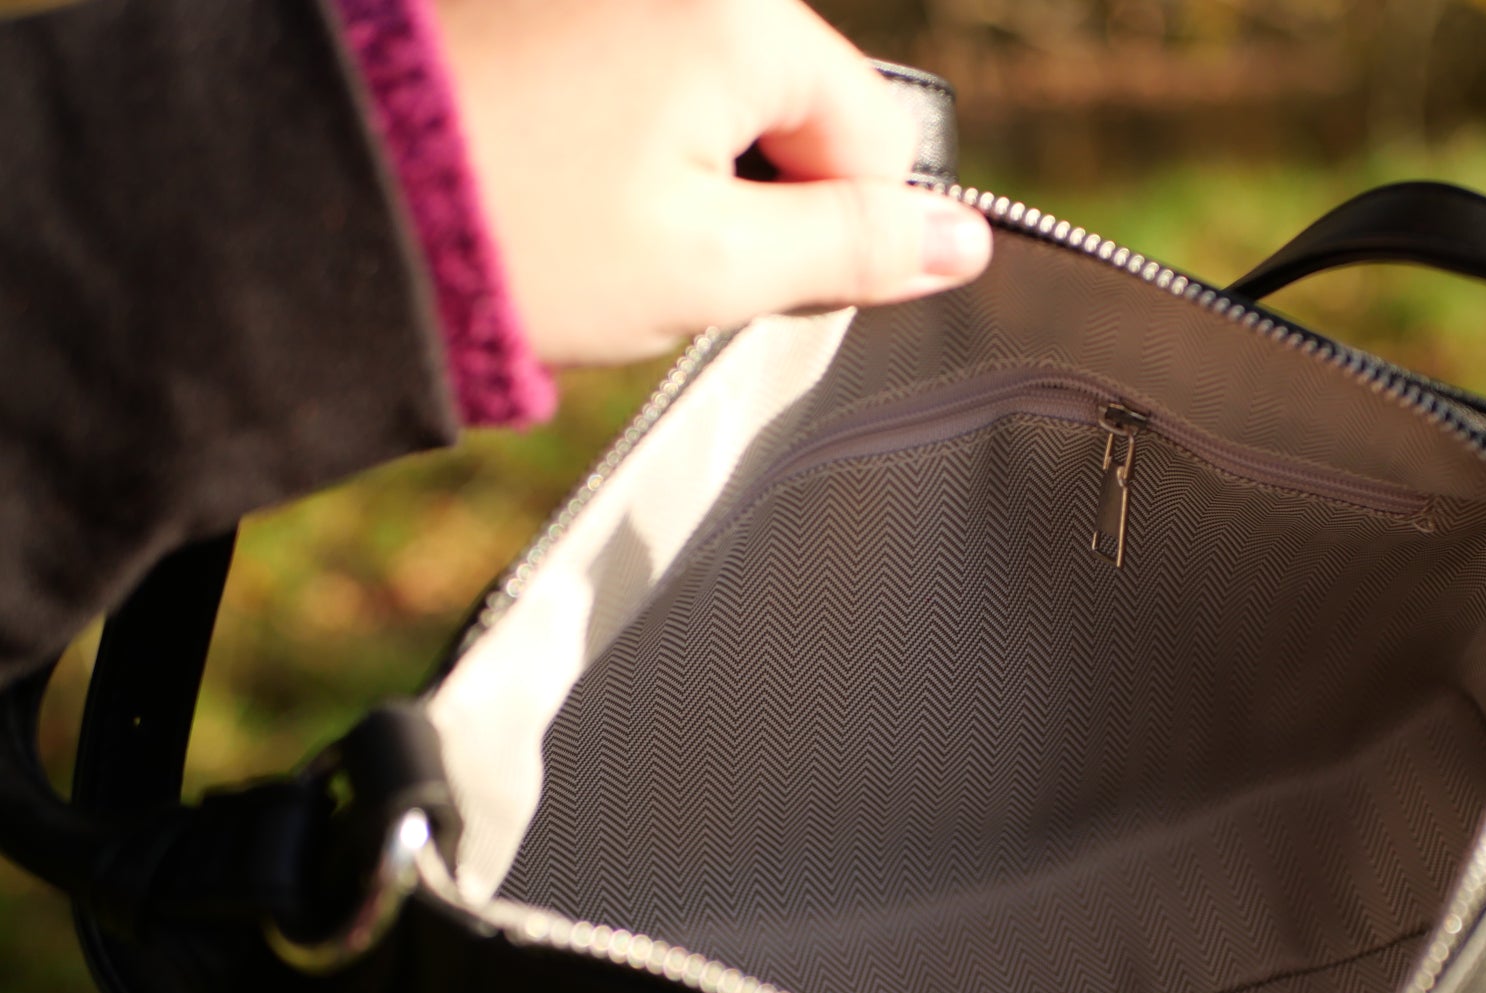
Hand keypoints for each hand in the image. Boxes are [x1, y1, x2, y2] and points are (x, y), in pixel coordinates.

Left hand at [433, 0, 993, 364]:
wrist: (333, 206)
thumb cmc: (529, 241)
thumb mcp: (710, 268)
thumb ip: (851, 250)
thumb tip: (966, 241)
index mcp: (741, 17)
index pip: (870, 133)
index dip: (840, 230)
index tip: (759, 285)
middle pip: (795, 106)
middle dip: (755, 199)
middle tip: (662, 263)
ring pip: (718, 98)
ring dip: (689, 176)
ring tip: (598, 229)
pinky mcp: (553, 6)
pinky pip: (644, 76)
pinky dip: (628, 143)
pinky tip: (568, 191)